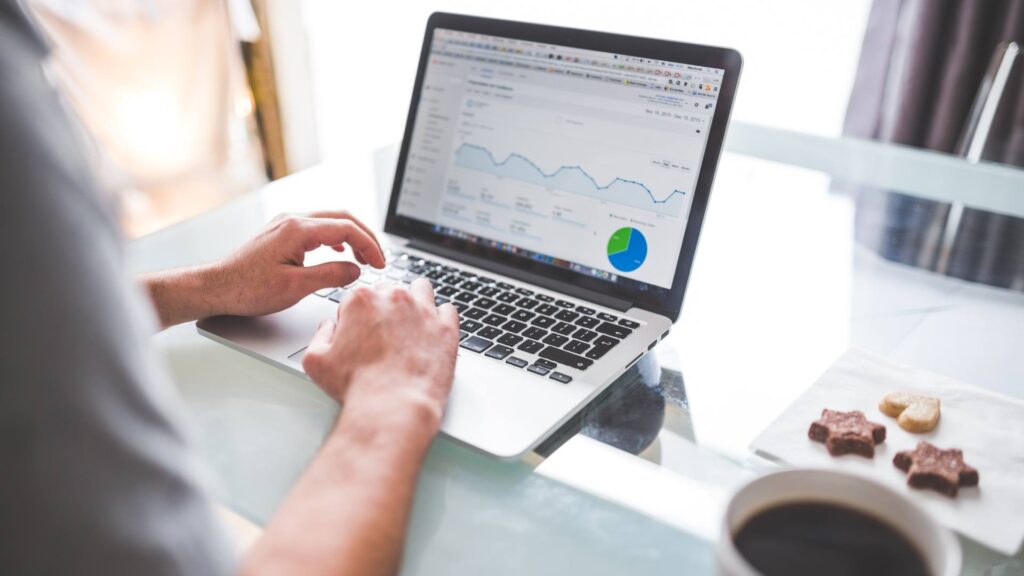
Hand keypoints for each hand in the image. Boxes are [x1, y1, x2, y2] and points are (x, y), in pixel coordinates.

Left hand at [204, 210, 385, 317]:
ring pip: (330, 220)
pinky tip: (339, 251)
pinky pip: (317, 227)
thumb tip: (355, 269)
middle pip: (342, 218)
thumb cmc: (247, 289)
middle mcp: (292, 219)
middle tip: (379, 259)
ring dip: (351, 237)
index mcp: (297, 229)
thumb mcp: (295, 287)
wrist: (216, 287)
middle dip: (365, 237)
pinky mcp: (281, 232)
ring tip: (364, 257)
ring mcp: (285, 223)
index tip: (380, 263)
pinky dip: (335, 238)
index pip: (346, 228)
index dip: (369, 245)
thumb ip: (330, 275)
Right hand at [302, 279, 459, 432]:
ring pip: (420, 290)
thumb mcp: (316, 361)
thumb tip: (328, 326)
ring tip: (410, 325)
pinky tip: (432, 333)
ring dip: (414, 302)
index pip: (357, 298)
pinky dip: (441, 318)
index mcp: (361, 300)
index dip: (355, 318)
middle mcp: (394, 298)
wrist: (393, 407)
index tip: (358, 335)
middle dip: (384, 309)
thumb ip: (319, 335)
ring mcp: (424, 311)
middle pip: (389, 292)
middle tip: (383, 335)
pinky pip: (448, 310)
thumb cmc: (356, 386)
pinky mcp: (447, 328)